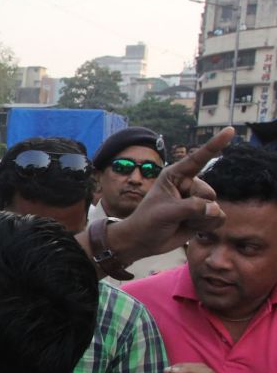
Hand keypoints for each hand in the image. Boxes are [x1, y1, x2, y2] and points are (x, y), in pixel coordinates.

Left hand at [110, 127, 230, 262]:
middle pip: (208, 192)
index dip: (215, 145)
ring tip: (181, 221)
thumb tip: (215, 210)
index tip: (230, 130)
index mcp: (175, 175)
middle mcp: (188, 185)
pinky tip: (191, 227)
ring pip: (214, 206)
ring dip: (200, 218)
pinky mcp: (203, 215)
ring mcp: (197, 200)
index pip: (198, 158)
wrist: (142, 241)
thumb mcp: (166, 211)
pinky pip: (218, 217)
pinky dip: (207, 225)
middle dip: (196, 206)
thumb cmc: (148, 221)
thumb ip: (192, 208)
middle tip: (175, 214)